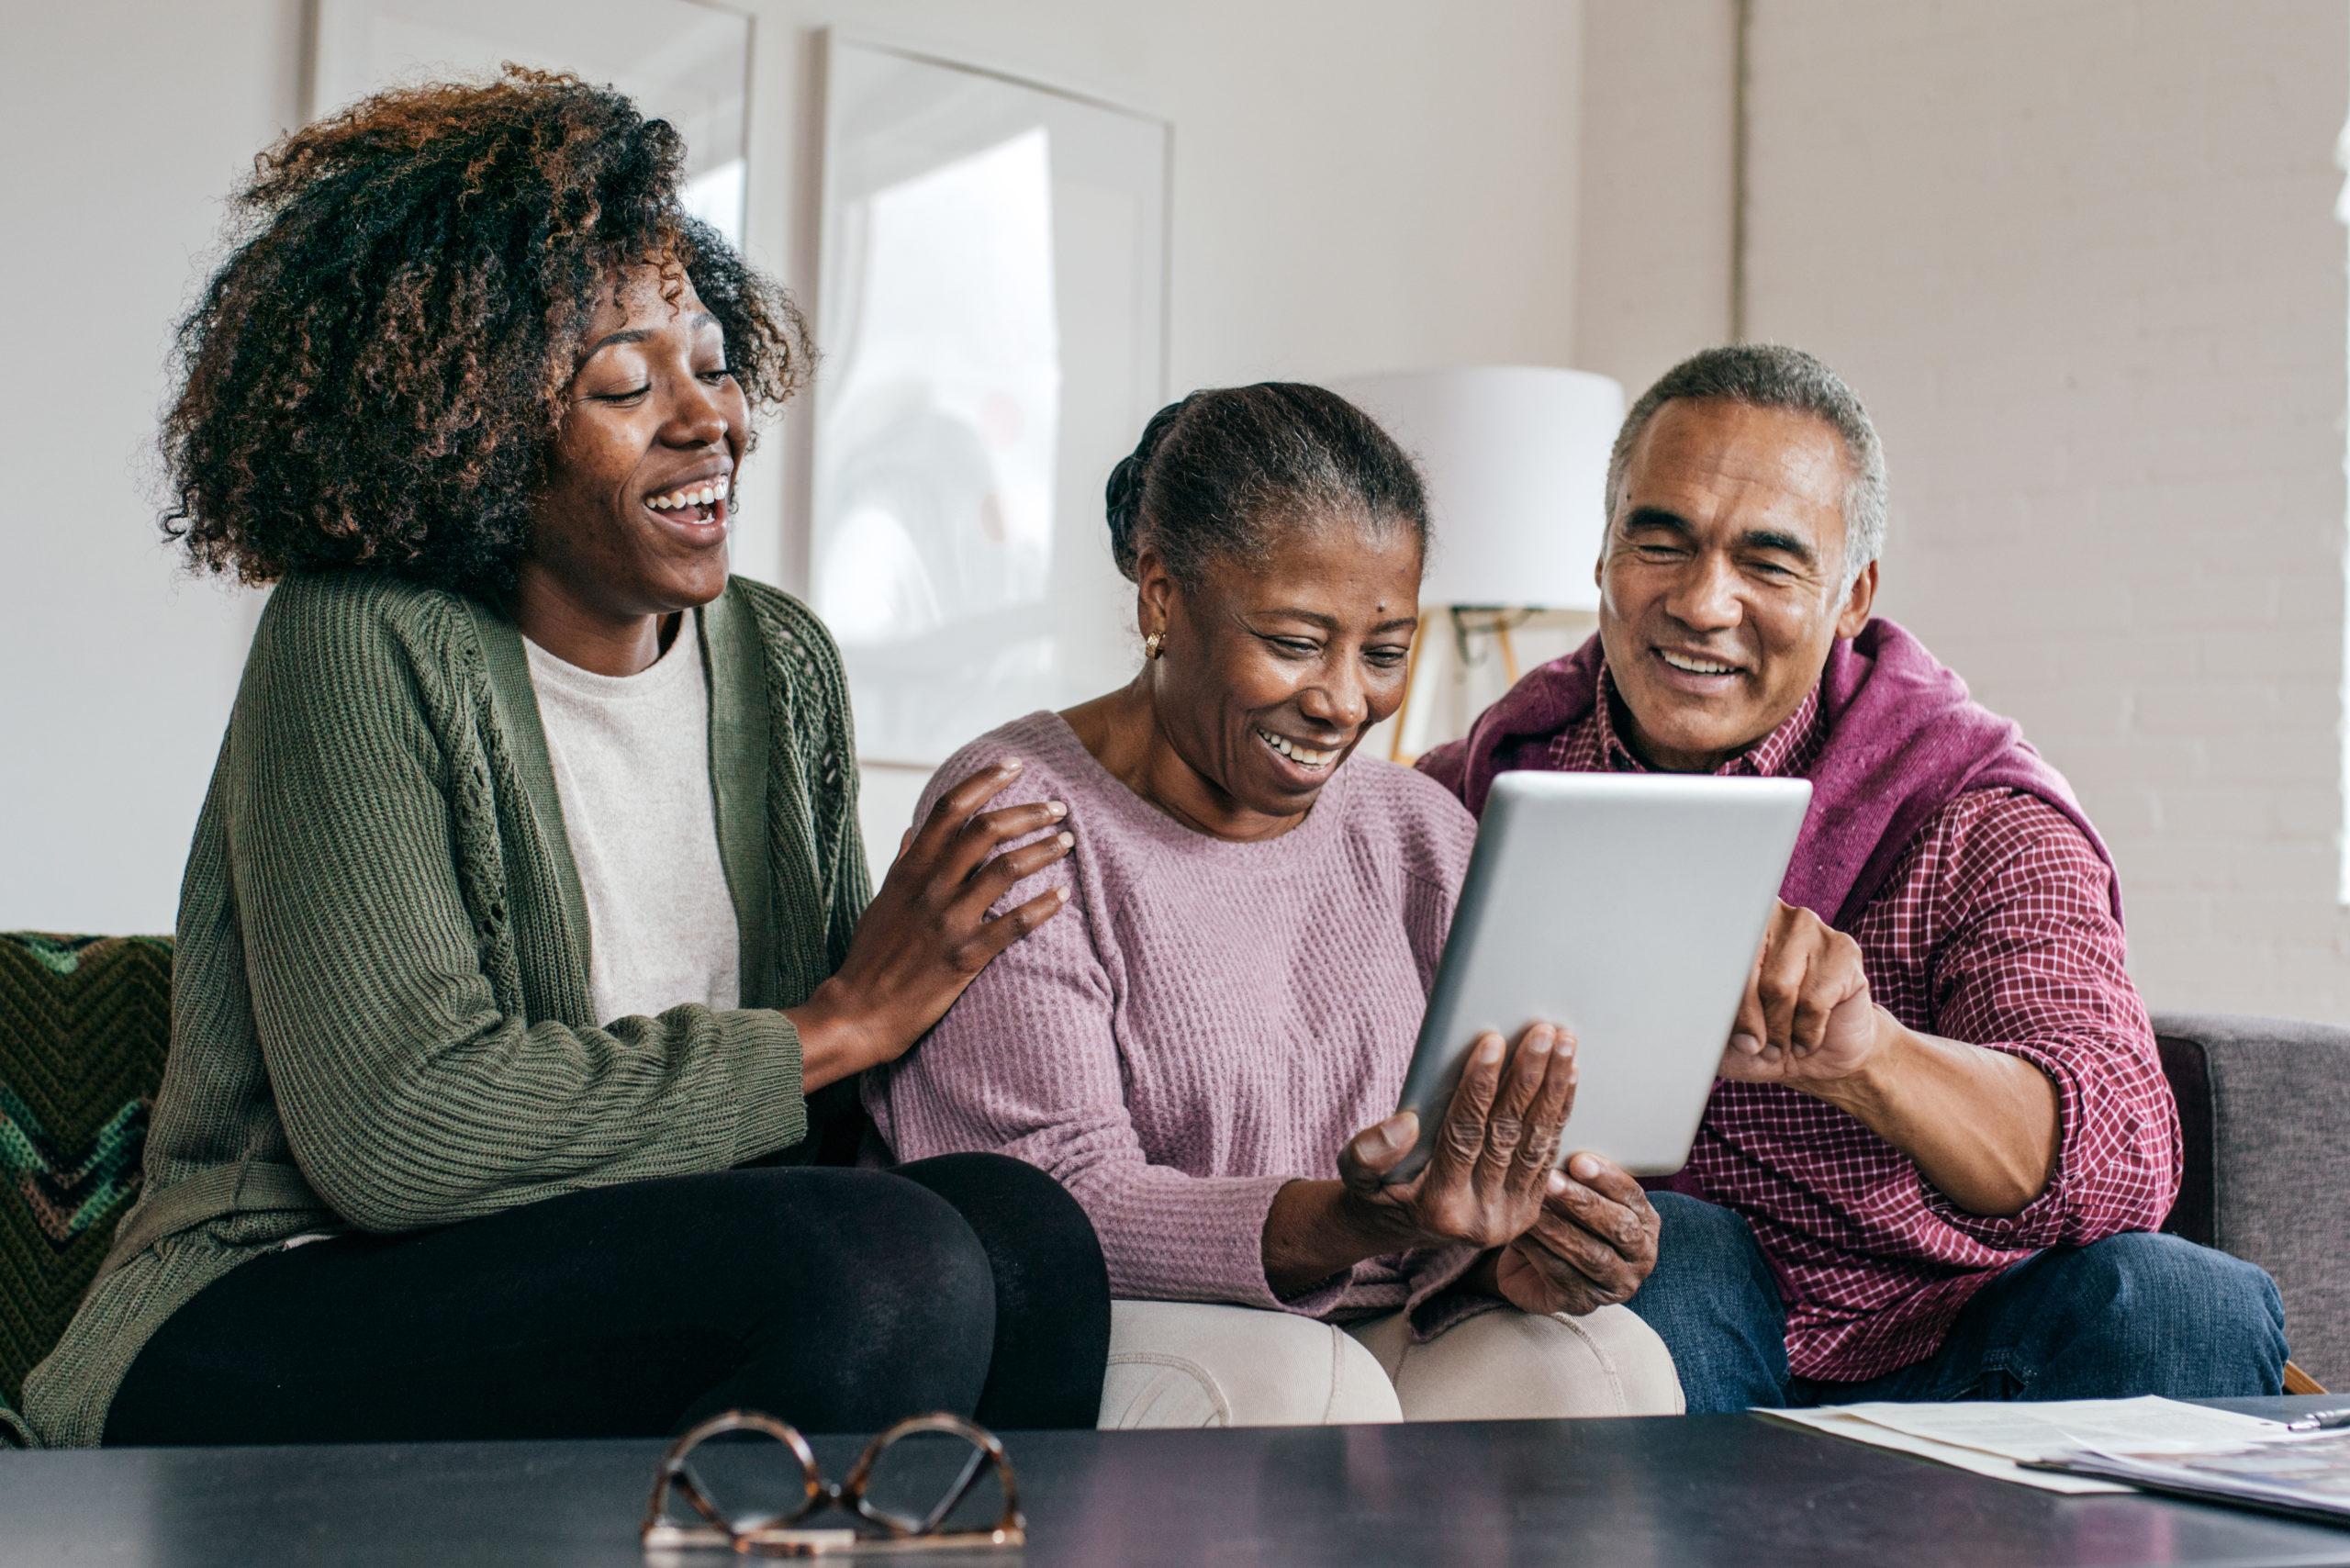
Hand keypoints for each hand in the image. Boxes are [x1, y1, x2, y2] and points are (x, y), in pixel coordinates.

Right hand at [791, 759, 1072, 1089]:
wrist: (857, 1013)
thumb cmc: (869, 958)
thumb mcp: (881, 901)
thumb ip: (902, 863)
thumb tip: (912, 830)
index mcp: (909, 870)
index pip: (950, 808)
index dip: (985, 780)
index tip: (1014, 765)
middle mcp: (930, 888)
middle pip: (986, 830)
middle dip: (1028, 812)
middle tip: (1058, 807)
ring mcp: (948, 921)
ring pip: (1006, 869)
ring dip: (1043, 850)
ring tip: (1067, 842)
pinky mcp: (964, 957)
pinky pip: (1014, 924)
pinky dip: (1044, 906)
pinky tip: (1063, 896)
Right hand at [1336, 1023, 1579, 1253]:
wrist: (1402, 1228)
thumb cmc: (1378, 1188)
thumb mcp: (1356, 1172)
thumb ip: (1370, 1151)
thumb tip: (1408, 1124)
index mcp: (1438, 1207)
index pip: (1463, 1135)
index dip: (1478, 1087)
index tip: (1491, 1041)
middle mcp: (1481, 1218)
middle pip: (1508, 1135)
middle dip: (1528, 1079)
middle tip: (1542, 1032)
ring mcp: (1511, 1216)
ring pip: (1537, 1142)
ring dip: (1553, 1089)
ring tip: (1563, 1044)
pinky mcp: (1530, 1210)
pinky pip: (1548, 1153)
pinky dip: (1559, 1111)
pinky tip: (1568, 1075)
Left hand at [1489, 1152, 1659, 1315]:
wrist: (1535, 1267)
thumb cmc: (1562, 1219)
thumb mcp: (1577, 1195)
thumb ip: (1576, 1175)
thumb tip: (1556, 1144)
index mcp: (1645, 1222)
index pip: (1633, 1198)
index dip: (1608, 1179)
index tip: (1579, 1161)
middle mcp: (1639, 1257)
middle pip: (1619, 1228)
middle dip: (1584, 1202)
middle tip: (1552, 1181)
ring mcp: (1613, 1285)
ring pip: (1591, 1254)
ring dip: (1559, 1226)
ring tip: (1534, 1203)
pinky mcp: (1582, 1303)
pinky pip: (1561, 1275)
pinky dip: (1539, 1250)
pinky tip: (1521, 1230)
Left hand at [1716, 900, 1888, 1096]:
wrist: (1819, 1054)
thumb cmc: (1761, 1037)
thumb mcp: (1720, 1035)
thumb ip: (1699, 1019)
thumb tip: (1678, 1018)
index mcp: (1732, 926)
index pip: (1710, 953)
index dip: (1712, 997)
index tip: (1711, 1025)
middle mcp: (1771, 916)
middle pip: (1744, 971)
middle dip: (1747, 1020)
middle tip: (1753, 1045)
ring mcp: (1810, 928)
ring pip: (1779, 988)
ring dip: (1778, 1030)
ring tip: (1779, 1043)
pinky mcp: (1843, 951)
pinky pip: (1814, 1000)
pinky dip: (1807, 1032)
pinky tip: (1806, 1037)